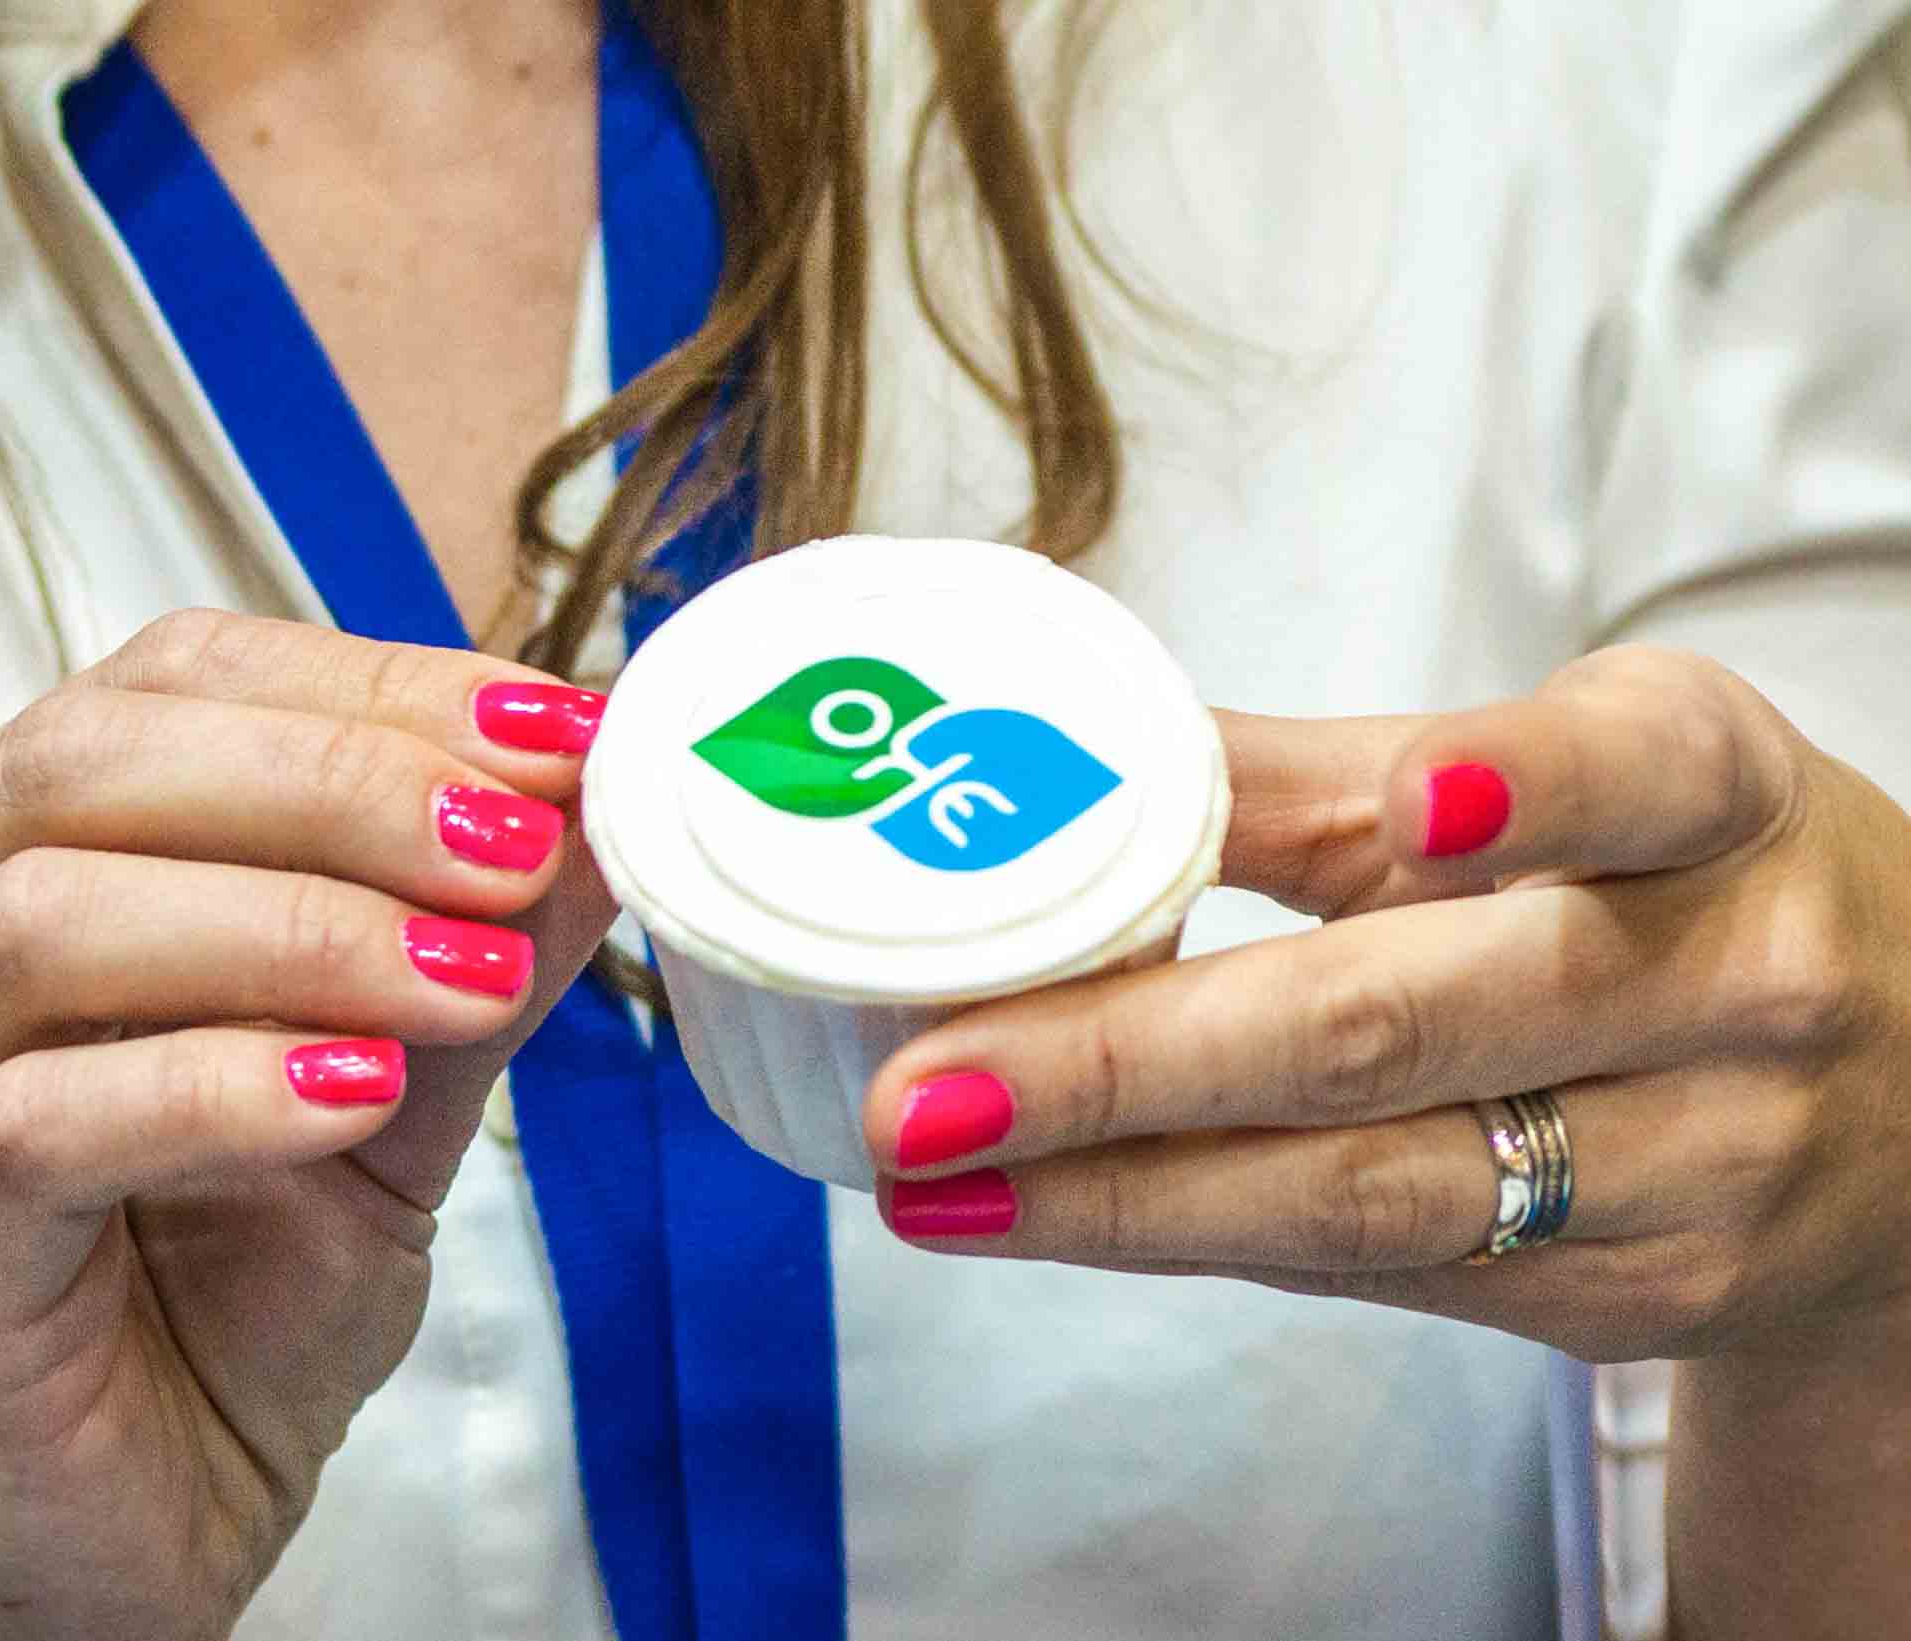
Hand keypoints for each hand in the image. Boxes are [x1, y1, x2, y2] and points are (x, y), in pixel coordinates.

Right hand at [0, 611, 616, 1640]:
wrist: (112, 1551)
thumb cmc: (219, 1306)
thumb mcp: (385, 1099)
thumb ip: (462, 957)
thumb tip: (593, 810)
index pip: (163, 685)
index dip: (366, 687)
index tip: (554, 732)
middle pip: (84, 763)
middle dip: (337, 781)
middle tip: (521, 840)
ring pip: (43, 921)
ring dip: (295, 924)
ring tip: (472, 975)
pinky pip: (39, 1123)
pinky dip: (221, 1084)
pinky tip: (361, 1092)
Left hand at [861, 645, 1910, 1370]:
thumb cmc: (1680, 887)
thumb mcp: (1564, 777)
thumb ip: (1325, 773)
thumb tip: (1061, 759)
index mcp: (1710, 797)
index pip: (1625, 777)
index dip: (1515, 787)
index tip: (1407, 804)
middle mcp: (1734, 982)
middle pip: (1405, 1024)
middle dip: (1134, 1063)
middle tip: (928, 1083)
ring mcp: (1699, 1165)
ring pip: (1370, 1190)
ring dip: (1121, 1193)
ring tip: (936, 1177)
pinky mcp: (1639, 1296)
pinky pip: (1377, 1270)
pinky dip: (1198, 1233)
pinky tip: (1053, 1211)